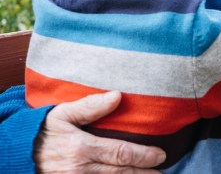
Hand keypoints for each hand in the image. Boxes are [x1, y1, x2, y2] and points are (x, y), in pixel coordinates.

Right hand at [35, 91, 165, 172]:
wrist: (15, 153)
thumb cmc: (41, 131)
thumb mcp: (62, 113)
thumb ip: (90, 106)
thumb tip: (117, 96)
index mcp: (82, 147)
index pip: (122, 153)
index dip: (144, 156)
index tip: (160, 155)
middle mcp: (81, 168)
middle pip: (122, 173)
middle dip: (145, 173)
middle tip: (162, 171)